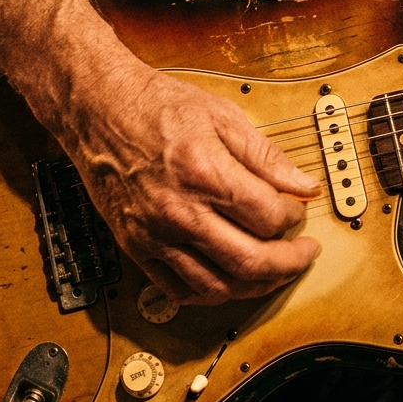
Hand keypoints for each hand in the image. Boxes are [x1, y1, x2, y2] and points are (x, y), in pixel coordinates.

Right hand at [0, 0, 323, 306]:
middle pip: (250, 262)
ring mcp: (154, 235)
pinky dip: (211, 294)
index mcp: (206, 174)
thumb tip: (305, 186)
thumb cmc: (157, 107)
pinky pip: (178, 291)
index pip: (269, 218)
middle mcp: (179, 212)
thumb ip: (267, 157)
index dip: (295, 218)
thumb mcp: (223, 116)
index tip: (299, 210)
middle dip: (289, 263)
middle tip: (304, 253)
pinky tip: (229, 279)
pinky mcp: (135, 247)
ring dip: (255, 285)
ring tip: (273, 270)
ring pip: (218, 287)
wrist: (98, 108)